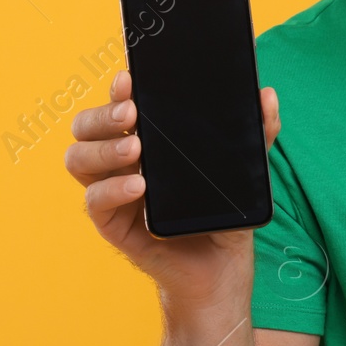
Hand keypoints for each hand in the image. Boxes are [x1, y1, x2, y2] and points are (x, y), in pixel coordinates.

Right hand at [64, 69, 281, 310]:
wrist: (222, 267)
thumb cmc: (225, 213)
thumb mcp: (245, 171)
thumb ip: (257, 135)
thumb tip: (267, 96)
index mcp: (146, 138)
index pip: (117, 104)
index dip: (117, 89)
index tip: (130, 78)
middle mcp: (121, 160)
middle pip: (86, 126)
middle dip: (103, 114)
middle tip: (131, 112)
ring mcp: (113, 191)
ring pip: (79, 159)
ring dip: (103, 149)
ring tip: (136, 148)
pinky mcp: (114, 224)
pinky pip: (94, 202)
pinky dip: (112, 190)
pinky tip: (139, 186)